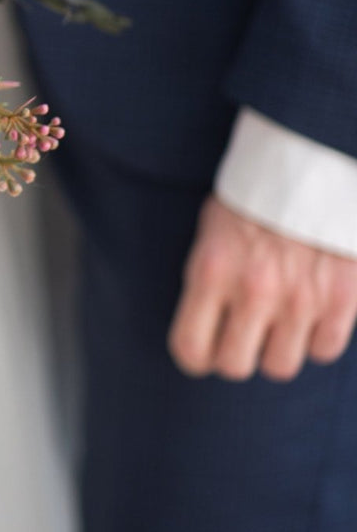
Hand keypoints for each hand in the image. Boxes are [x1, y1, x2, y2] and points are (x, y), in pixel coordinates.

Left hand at [168, 195, 356, 381]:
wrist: (311, 165)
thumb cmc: (254, 198)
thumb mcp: (212, 230)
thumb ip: (206, 280)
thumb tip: (203, 332)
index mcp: (211, 269)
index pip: (190, 347)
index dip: (195, 358)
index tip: (203, 352)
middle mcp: (253, 290)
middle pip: (235, 366)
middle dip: (236, 354)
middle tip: (244, 335)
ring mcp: (299, 298)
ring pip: (280, 366)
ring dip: (278, 348)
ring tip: (279, 318)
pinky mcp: (340, 300)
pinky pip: (323, 350)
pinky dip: (317, 338)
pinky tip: (312, 311)